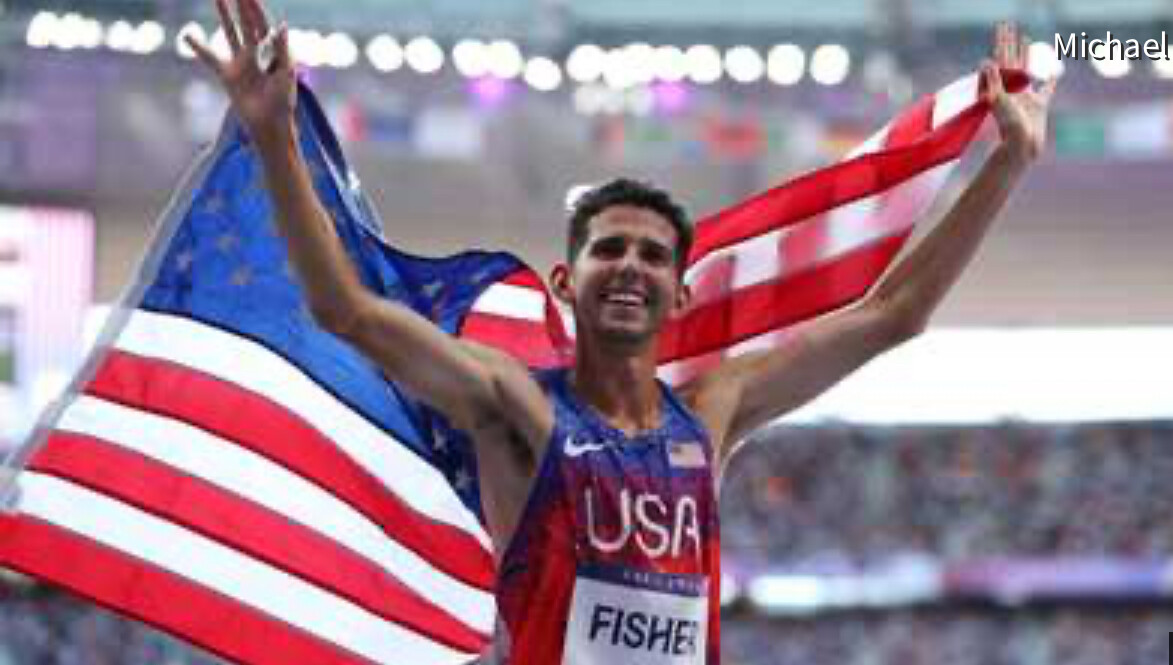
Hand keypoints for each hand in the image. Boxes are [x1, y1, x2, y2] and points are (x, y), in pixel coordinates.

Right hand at [186, 0, 295, 145]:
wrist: (270, 124)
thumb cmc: (283, 101)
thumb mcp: (286, 73)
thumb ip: (282, 49)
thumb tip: (281, 24)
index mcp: (272, 52)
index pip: (263, 25)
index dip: (256, 8)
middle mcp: (256, 54)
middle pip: (247, 23)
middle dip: (241, 5)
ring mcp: (240, 62)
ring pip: (230, 33)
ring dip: (224, 15)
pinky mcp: (227, 75)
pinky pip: (210, 58)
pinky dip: (198, 47)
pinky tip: (187, 35)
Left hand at [983, 22, 1056, 164]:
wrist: (1021, 146)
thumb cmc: (1008, 126)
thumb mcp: (998, 101)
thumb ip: (992, 82)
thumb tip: (985, 61)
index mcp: (1003, 86)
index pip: (1002, 58)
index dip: (1003, 42)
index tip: (1003, 26)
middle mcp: (1013, 89)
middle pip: (1012, 59)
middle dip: (1011, 42)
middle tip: (1010, 25)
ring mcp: (1025, 96)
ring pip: (1027, 69)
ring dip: (1026, 54)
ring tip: (1027, 39)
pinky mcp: (1038, 105)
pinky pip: (1046, 89)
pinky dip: (1050, 80)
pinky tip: (1055, 71)